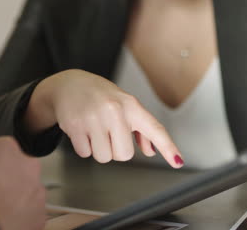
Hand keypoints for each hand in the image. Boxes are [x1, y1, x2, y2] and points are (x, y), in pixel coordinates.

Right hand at [25, 69, 183, 167]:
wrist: (69, 84)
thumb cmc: (100, 96)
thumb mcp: (124, 105)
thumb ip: (140, 128)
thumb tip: (150, 151)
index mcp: (131, 105)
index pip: (154, 129)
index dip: (168, 147)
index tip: (178, 162)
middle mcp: (114, 110)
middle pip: (124, 155)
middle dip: (116, 150)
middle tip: (109, 134)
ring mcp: (94, 118)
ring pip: (104, 157)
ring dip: (99, 149)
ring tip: (95, 130)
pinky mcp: (75, 126)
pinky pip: (85, 153)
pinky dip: (84, 146)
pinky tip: (82, 129)